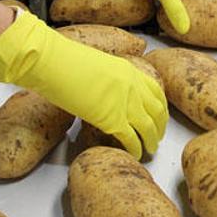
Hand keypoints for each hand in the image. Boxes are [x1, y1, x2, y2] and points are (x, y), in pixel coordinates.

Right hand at [0, 9, 167, 158]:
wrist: (55, 63)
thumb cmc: (66, 61)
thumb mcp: (98, 65)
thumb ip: (110, 79)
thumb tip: (106, 91)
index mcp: (130, 70)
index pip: (155, 90)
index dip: (160, 106)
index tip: (160, 115)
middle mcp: (134, 87)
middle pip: (157, 111)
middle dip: (160, 126)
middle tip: (158, 136)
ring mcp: (126, 103)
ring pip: (149, 128)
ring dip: (151, 141)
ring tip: (151, 149)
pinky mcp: (113, 120)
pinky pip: (132, 139)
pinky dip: (135, 149)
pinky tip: (135, 154)